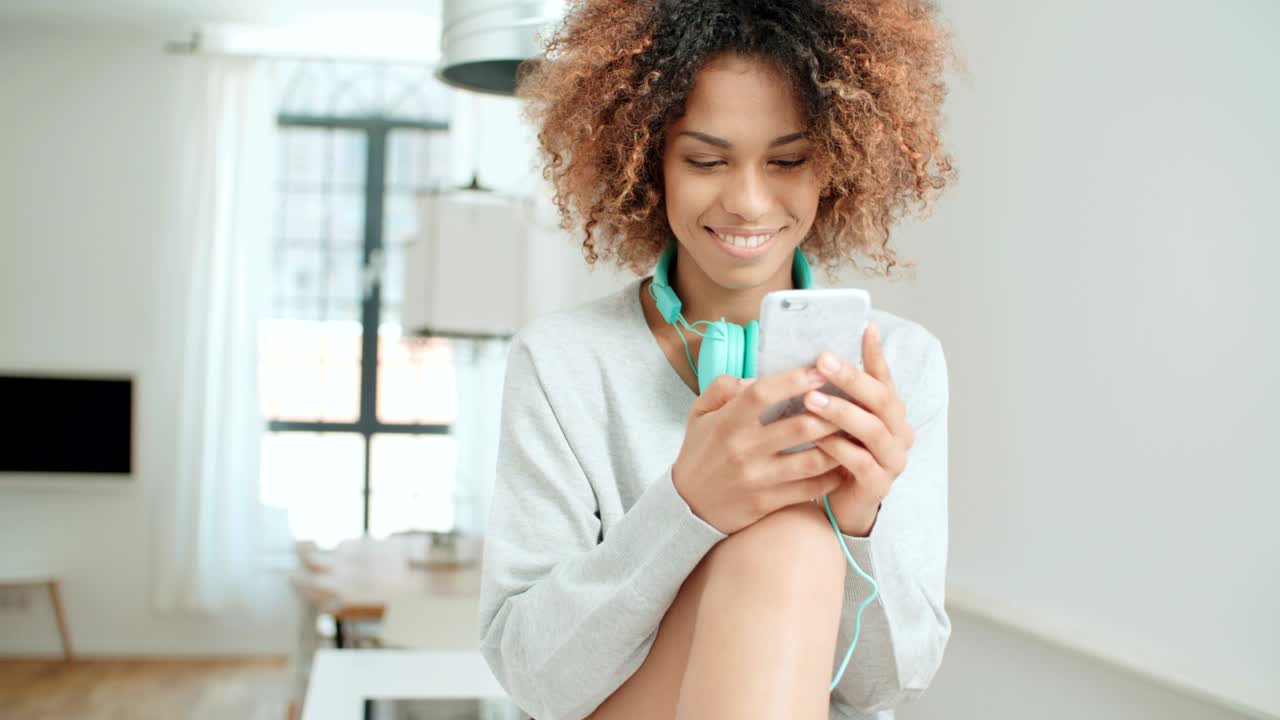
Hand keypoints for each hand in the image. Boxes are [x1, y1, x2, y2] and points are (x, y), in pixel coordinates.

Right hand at [672, 368, 848, 534]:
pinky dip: (832, 476)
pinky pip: (809, 489)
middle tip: (852, 401)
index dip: (795, 380)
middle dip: (832, 413)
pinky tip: (843, 463)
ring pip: (812, 460)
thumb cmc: (700, 452)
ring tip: (854, 431)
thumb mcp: (699, 413)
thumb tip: (755, 378)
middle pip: (800, 427)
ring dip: (838, 445)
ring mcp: (756, 479)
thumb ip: (723, 387)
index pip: (763, 394)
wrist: (687, 506)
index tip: (821, 371)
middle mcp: (743, 450)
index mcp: (727, 423)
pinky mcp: (766, 504)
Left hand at [803, 321, 915, 535]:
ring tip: (811, 399)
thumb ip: (835, 390)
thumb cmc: (837, 453)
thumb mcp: (837, 417)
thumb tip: (817, 353)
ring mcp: (892, 460)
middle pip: (880, 399)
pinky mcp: (879, 485)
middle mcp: (899, 432)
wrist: (841, 504)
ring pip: (872, 430)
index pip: (884, 377)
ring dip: (841, 412)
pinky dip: (838, 449)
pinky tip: (816, 439)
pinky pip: (860, 463)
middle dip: (851, 378)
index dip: (875, 353)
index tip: (864, 327)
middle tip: (822, 361)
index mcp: (891, 411)